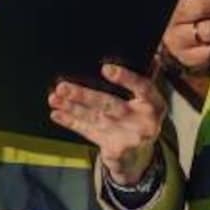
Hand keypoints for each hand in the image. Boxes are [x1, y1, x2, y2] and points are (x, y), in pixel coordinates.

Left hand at [47, 63, 166, 185]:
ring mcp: (129, 138)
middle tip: (63, 87)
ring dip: (72, 108)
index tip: (105, 68)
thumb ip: (143, 79)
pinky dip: (71, 122)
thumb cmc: (140, 117)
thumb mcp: (148, 100)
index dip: (125, 78)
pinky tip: (57, 114)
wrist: (139, 155)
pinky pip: (89, 132)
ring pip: (95, 118)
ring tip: (54, 98)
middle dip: (84, 96)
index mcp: (154, 104)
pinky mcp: (114, 149)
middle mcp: (144, 122)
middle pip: (110, 105)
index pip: (143, 87)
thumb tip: (151, 54)